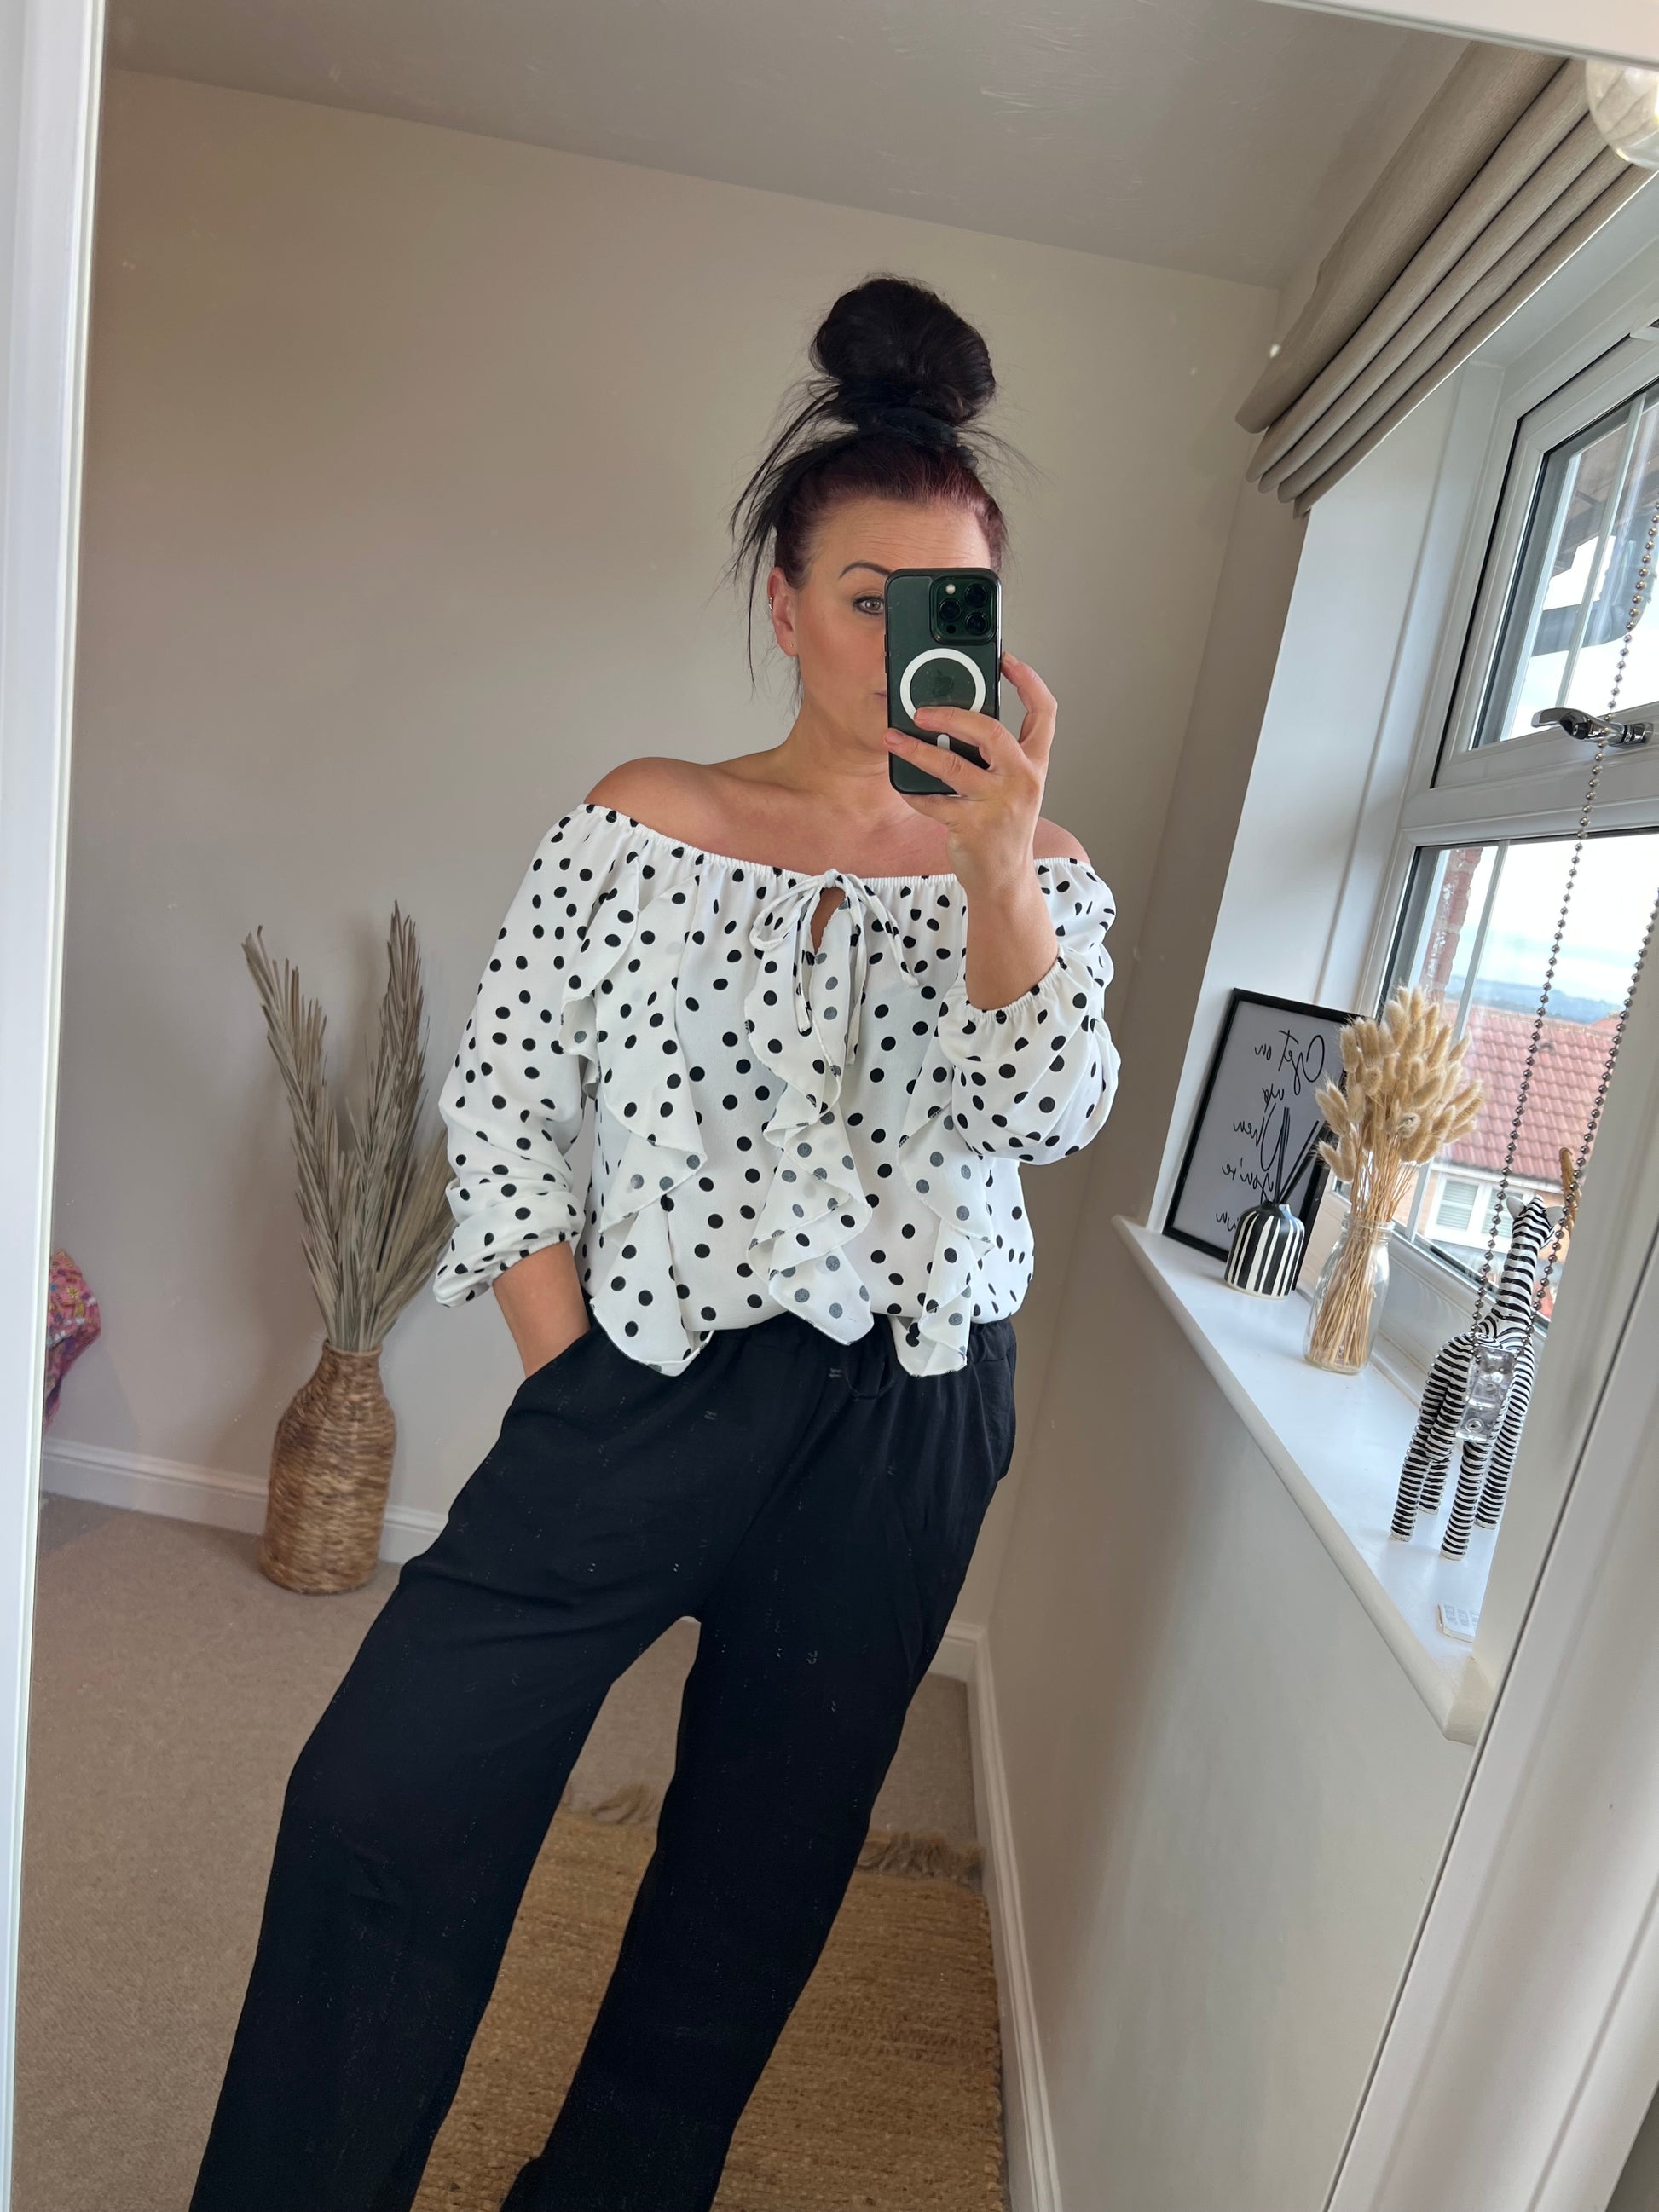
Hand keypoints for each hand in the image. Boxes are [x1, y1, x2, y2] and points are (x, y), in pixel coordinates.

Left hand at [882, 651, 1053, 891]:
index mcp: (1034, 764)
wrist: (1004, 879)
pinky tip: (902, 783)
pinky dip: (913, 791)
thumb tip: (954, 719)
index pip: (1044, 713)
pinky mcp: (972, 826)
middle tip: (923, 710)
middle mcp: (1022, 780)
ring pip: (952, 765)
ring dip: (917, 749)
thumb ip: (996, 755)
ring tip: (894, 738)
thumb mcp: (1012, 787)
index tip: (1006, 659)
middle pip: (991, 730)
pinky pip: (933, 800)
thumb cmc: (1003, 828)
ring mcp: (998, 804)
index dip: (1028, 681)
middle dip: (953, 714)